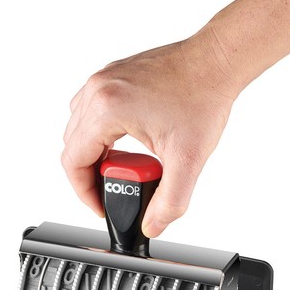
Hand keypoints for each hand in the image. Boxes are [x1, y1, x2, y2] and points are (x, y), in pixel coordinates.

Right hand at [62, 32, 238, 236]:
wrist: (217, 63)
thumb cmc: (203, 99)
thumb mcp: (187, 160)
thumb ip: (169, 202)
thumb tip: (152, 225)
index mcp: (106, 109)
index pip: (73, 161)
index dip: (84, 192)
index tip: (102, 206)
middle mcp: (97, 90)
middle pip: (73, 146)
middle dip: (91, 176)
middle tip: (116, 190)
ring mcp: (103, 79)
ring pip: (79, 128)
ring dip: (95, 155)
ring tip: (123, 170)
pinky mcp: (113, 76)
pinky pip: (91, 111)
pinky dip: (101, 135)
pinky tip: (126, 145)